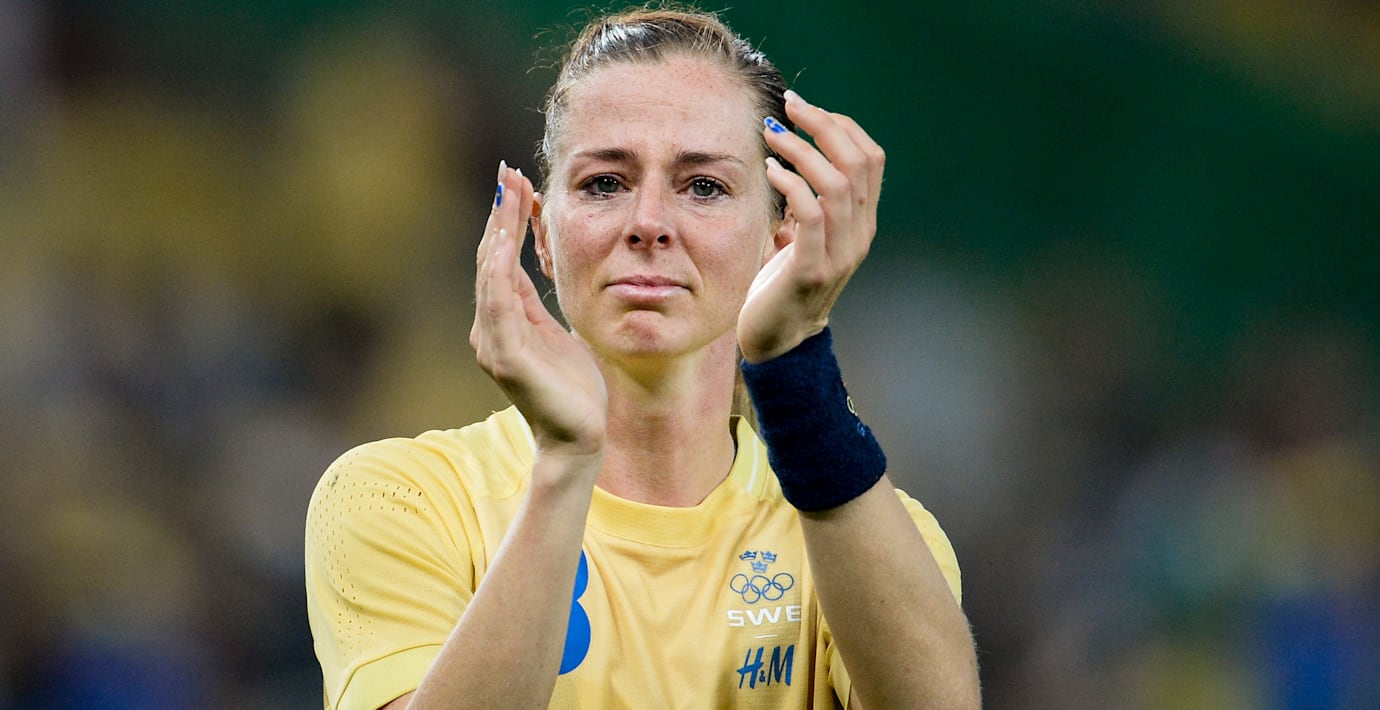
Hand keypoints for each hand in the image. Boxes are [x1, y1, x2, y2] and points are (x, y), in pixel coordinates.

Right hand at [471, 163, 607, 461]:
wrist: (580, 438)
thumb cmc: (574, 388)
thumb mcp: (556, 332)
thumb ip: (535, 303)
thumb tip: (527, 265)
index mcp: (502, 322)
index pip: (499, 261)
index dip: (506, 221)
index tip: (516, 181)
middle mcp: (488, 330)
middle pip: (489, 260)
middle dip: (500, 215)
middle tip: (508, 173)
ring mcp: (493, 345)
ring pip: (490, 276)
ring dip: (498, 232)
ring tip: (508, 195)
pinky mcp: (507, 359)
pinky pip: (499, 305)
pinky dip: (499, 271)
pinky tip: (505, 242)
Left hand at [737, 90, 884, 362]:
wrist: (779, 343)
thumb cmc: (781, 284)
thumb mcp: (802, 237)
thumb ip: (808, 203)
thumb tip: (793, 155)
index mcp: (861, 222)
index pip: (870, 159)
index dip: (841, 126)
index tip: (805, 109)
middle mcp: (859, 235)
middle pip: (857, 162)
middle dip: (822, 125)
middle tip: (788, 107)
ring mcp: (839, 254)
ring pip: (836, 183)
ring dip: (801, 150)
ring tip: (771, 136)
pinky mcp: (810, 270)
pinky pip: (810, 215)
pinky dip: (790, 184)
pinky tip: (769, 171)